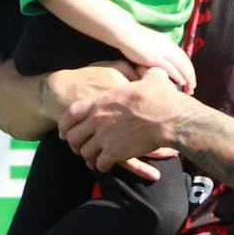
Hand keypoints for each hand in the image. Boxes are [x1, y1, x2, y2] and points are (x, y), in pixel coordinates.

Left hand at [60, 67, 189, 173]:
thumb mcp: (151, 77)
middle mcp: (98, 119)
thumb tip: (152, 68)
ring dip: (89, 157)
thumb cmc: (161, 97)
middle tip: (81, 147)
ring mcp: (104, 137)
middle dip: (75, 144)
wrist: (170, 118)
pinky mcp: (114, 153)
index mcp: (101, 101)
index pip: (71, 113)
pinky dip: (102, 166)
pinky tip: (108, 164)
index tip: (64, 130)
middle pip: (73, 136)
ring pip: (85, 152)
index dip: (65, 124)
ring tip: (94, 159)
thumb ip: (145, 73)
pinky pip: (99, 164)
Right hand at [119, 27, 196, 92]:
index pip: (183, 57)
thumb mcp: (152, 43)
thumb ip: (159, 51)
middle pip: (185, 62)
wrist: (126, 32)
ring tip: (190, 89)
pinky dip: (177, 75)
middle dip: (191, 76)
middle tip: (193, 87)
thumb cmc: (135, 39)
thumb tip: (162, 61)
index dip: (188, 69)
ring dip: (187, 78)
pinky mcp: (155, 57)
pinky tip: (181, 83)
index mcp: (168, 43)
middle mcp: (169, 47)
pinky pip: (170, 68)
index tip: (190, 79)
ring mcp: (163, 52)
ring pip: (181, 66)